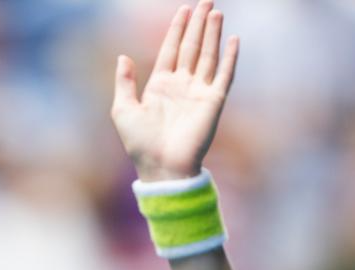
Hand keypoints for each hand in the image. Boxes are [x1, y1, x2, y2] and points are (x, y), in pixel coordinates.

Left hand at [111, 1, 237, 181]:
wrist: (162, 167)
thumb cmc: (140, 144)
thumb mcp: (122, 110)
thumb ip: (124, 82)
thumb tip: (123, 56)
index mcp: (160, 86)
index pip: (171, 50)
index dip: (177, 29)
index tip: (183, 9)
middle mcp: (181, 86)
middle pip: (191, 47)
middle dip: (198, 24)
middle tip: (206, 1)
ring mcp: (198, 93)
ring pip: (207, 56)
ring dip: (212, 34)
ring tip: (215, 11)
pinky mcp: (213, 102)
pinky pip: (224, 75)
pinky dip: (229, 58)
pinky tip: (232, 39)